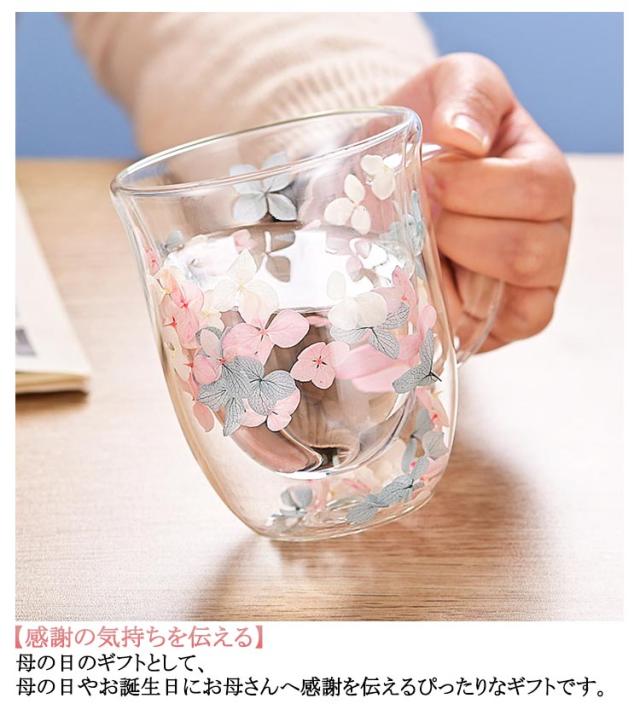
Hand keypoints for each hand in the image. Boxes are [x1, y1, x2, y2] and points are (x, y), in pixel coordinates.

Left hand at [386, 53, 573, 350]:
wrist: (395, 174)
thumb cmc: (430, 133)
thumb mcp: (451, 87)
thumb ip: (467, 95)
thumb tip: (465, 139)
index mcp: (545, 174)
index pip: (539, 190)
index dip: (473, 187)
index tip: (426, 173)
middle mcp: (550, 232)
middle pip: (528, 252)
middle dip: (457, 233)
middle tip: (419, 215)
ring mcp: (531, 282)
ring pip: (514, 300)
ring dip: (453, 270)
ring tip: (423, 244)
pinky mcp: (502, 320)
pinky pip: (496, 332)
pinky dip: (456, 314)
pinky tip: (429, 283)